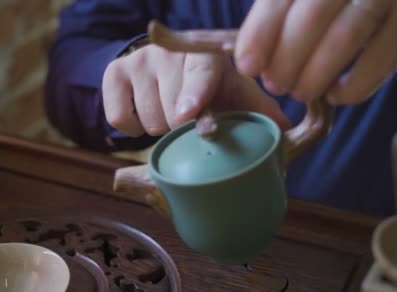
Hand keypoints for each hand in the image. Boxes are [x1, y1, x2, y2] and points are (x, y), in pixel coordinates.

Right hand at [102, 44, 288, 137]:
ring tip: (170, 114)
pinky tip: (145, 118)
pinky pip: (118, 116)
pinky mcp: (114, 73)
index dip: (194, 95)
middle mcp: (169, 53)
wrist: (171, 65)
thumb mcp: (237, 93)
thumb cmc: (213, 86)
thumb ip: (259, 111)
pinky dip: (132, 128)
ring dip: (161, 128)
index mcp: (205, 56)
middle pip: (171, 110)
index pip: (199, 74)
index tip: (188, 115)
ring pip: (148, 119)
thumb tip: (282, 133)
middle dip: (184, 127)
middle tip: (191, 121)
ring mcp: (139, 61)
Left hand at [235, 0, 396, 104]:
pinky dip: (351, 86)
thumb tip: (249, 61)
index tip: (248, 66)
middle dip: (286, 59)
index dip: (261, 31)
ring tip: (299, 92)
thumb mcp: (308, 1)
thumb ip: (281, 19)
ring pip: (345, 36)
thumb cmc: (344, 6)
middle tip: (276, 84)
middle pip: (313, 14)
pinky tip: (335, 94)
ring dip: (313, 76)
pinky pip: (378, 59)